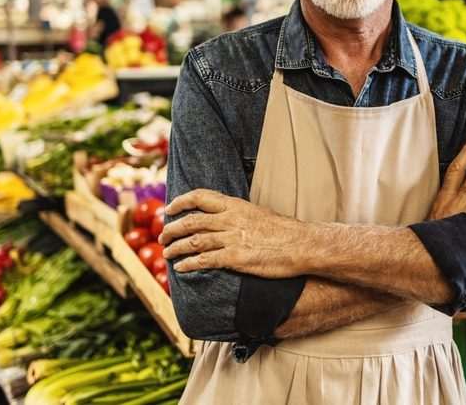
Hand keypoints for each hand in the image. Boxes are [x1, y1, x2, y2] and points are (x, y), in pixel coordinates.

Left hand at [159, 189, 307, 278]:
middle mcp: (230, 220)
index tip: (170, 209)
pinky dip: (189, 264)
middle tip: (163, 236)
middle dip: (172, 229)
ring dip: (176, 248)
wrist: (302, 245)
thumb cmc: (285, 232)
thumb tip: (228, 217)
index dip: (181, 201)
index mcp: (236, 206)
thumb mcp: (260, 214)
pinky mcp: (235, 258)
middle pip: (191, 221)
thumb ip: (241, 215)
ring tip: (166, 253)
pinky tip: (181, 268)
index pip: (201, 197)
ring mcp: (232, 239)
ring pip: (194, 241)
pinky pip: (204, 260)